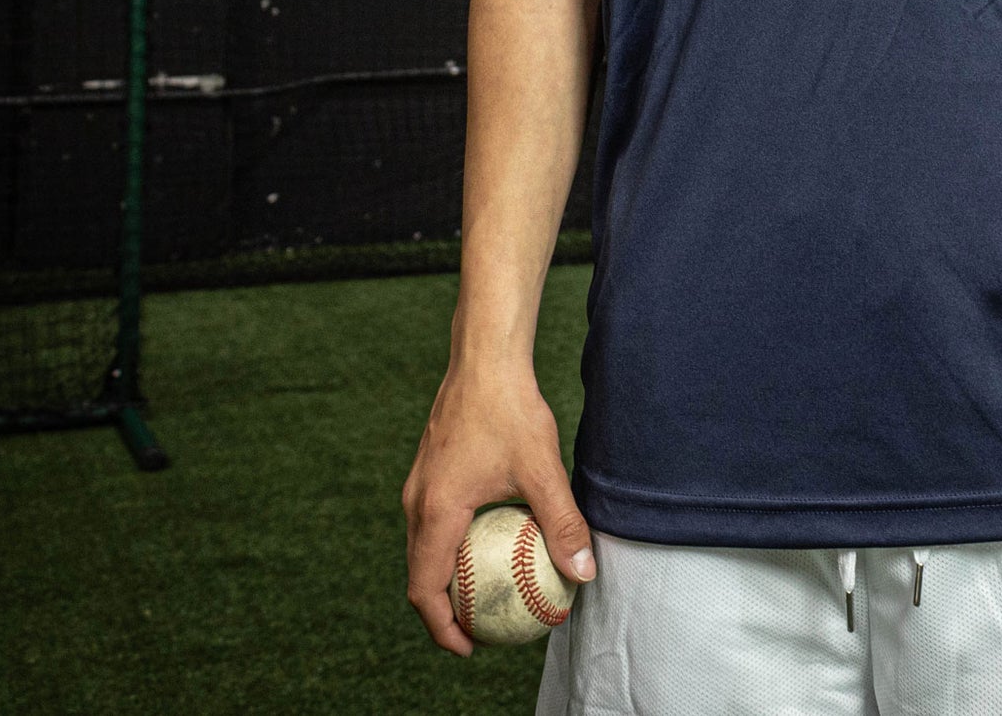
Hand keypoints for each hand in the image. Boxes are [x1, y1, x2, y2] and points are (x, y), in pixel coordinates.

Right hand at [402, 359, 595, 654]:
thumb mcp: (542, 470)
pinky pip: (432, 520)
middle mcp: (417, 502)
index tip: (470, 646)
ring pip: (423, 545)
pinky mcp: (430, 466)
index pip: (424, 590)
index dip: (442, 627)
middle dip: (443, 609)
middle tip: (479, 626)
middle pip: (419, 572)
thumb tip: (585, 571)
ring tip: (482, 590)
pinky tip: (488, 537)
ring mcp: (420, 483)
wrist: (484, 356)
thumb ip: (561, 523)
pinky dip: (450, 543)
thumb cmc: (510, 409)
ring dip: (445, 575)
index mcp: (435, 512)